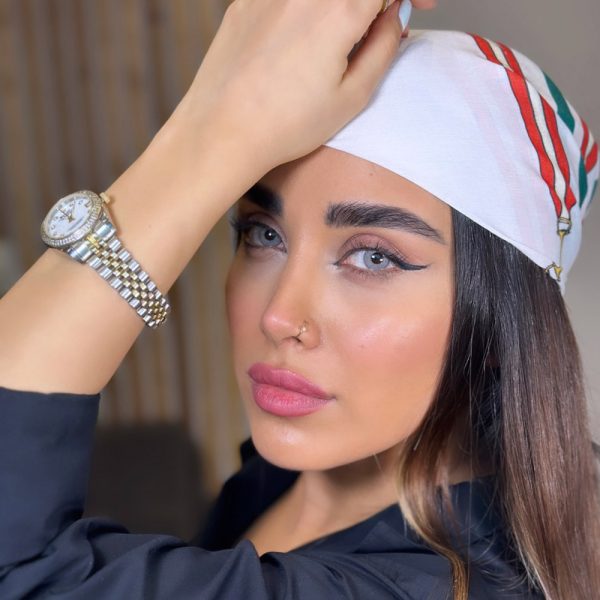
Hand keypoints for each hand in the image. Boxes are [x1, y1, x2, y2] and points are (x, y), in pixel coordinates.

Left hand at [168, 0, 421, 175]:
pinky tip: (305, 37)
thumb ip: (383, 47)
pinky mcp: (247, 0)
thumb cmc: (285, 125)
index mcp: (338, 11)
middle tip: (380, 17)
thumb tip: (392, 16)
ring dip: (342, 6)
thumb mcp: (352, 97)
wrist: (222, 132)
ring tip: (341, 34)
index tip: (420, 4)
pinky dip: (309, 7)